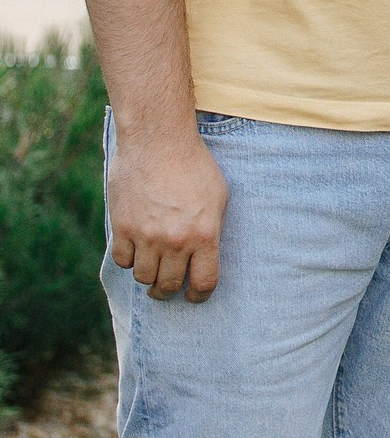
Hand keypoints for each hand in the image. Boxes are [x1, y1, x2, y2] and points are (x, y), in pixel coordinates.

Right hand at [108, 129, 229, 301]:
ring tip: (154, 265)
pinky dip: (130, 259)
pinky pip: (123, 261)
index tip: (195, 296)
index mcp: (204, 233)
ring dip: (150, 275)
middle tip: (169, 285)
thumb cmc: (194, 165)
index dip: (200, 295)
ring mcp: (146, 236)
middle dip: (171, 289)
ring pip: (144, 278)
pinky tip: (137, 248)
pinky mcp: (122, 228)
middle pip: (170, 285)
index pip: (204, 282)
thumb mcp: (218, 196)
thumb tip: (204, 257)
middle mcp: (175, 240)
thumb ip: (211, 229)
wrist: (159, 142)